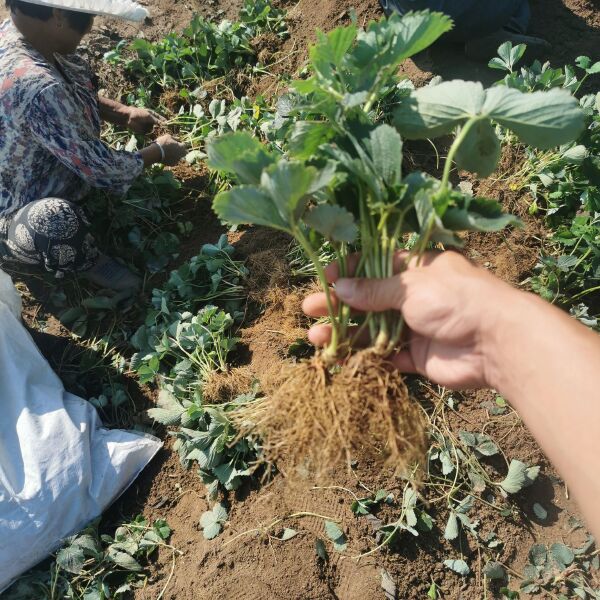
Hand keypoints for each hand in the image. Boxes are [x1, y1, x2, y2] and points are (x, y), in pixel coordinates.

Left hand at [126, 107, 165, 134]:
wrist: (128, 117)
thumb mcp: (149, 116)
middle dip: (163, 129)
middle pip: (159, 126)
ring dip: (158, 133)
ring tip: (163, 136)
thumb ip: (157, 121)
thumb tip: (165, 124)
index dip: (165, 123)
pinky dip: (153, 136)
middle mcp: (152, 122)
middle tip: (167, 132)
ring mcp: (148, 127)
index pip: (161, 120)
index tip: (170, 126)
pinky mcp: (145, 132)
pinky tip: (157, 138)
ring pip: (155, 131)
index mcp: (153, 116)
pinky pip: (150, 134)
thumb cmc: (138, 113)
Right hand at [154, 134, 187, 165]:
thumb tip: (178, 139)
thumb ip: (175, 138)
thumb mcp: (168, 137)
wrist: (156, 152)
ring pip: (178, 157)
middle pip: (183, 153)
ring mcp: (177, 160)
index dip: (180, 143)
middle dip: (180, 151)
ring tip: (169, 152)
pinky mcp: (173, 164)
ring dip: (176, 155)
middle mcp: (181, 155)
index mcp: (182, 147)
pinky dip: (171, 159)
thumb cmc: (162, 143)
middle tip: (175, 148)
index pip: (184, 145)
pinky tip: (166, 156)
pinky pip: (173, 161)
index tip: (177, 142)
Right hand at [303, 251, 516, 389]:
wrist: (496, 342)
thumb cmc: (456, 299)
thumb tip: (341, 288)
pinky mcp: (417, 356)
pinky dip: (364, 357)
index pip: (375, 266)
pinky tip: (341, 358)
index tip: (324, 278)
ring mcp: (415, 327)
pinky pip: (385, 356)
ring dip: (345, 333)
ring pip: (372, 330)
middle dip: (338, 305)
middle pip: (368, 300)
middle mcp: (414, 297)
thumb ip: (374, 290)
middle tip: (309, 310)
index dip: (349, 271)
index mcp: (416, 270)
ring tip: (316, 339)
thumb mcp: (411, 286)